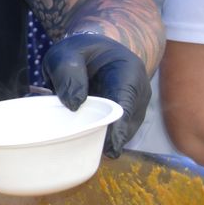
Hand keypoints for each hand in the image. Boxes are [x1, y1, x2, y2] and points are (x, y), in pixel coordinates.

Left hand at [43, 33, 150, 159]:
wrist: (96, 52)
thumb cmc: (81, 52)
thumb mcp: (67, 53)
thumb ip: (68, 72)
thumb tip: (74, 104)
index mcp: (128, 72)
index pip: (125, 103)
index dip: (118, 127)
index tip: (111, 147)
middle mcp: (137, 93)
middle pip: (127, 124)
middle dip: (111, 140)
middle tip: (89, 152)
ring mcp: (133, 109)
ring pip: (122, 133)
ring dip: (103, 141)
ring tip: (81, 148)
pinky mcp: (123, 121)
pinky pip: (113, 134)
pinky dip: (98, 140)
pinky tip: (81, 144)